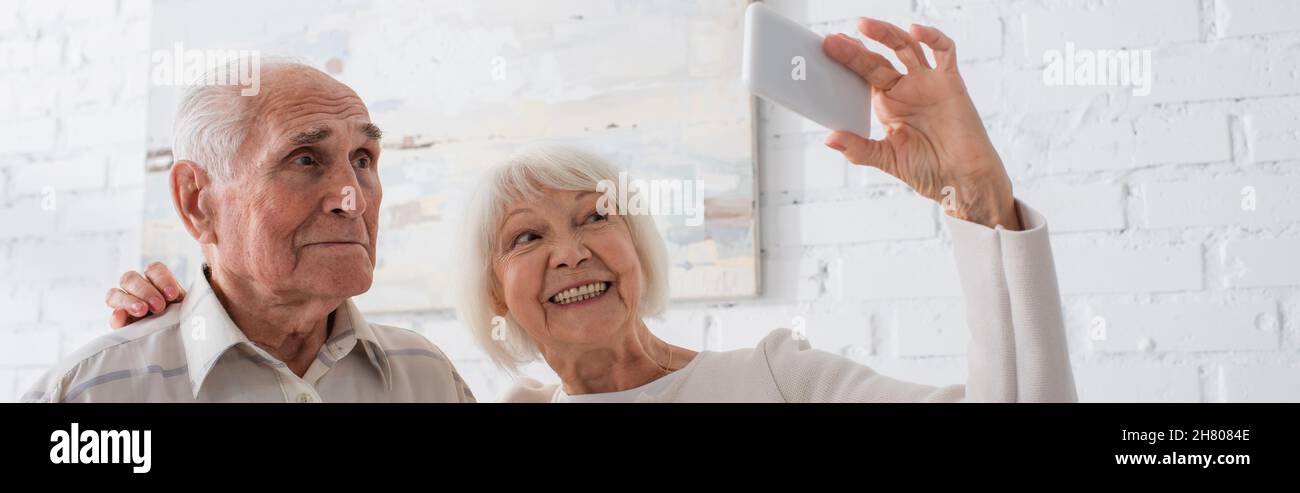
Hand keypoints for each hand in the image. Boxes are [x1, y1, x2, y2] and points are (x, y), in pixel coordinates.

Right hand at [105, 262, 183, 328]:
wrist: (181, 338)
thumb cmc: (184, 318)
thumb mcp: (186, 307)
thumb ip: (181, 302)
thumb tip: (177, 297)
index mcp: (156, 281)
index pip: (154, 269)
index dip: (162, 279)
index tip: (172, 295)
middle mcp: (138, 289)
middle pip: (130, 278)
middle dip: (145, 291)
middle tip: (159, 306)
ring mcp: (125, 305)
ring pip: (115, 293)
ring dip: (128, 301)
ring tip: (142, 311)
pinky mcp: (120, 323)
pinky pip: (112, 316)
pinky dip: (116, 316)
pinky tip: (121, 317)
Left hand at [822, 18, 1019, 229]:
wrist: (962, 179)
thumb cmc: (928, 169)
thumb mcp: (887, 158)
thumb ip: (859, 148)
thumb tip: (829, 139)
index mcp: (888, 104)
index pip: (863, 74)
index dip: (848, 61)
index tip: (828, 51)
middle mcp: (906, 88)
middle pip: (879, 58)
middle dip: (857, 48)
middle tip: (833, 41)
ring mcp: (928, 82)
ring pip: (906, 47)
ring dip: (886, 34)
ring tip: (865, 26)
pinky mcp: (950, 81)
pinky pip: (944, 51)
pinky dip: (932, 37)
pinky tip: (915, 30)